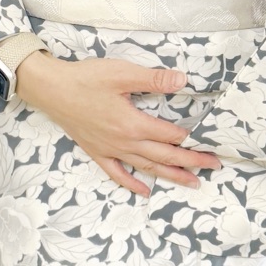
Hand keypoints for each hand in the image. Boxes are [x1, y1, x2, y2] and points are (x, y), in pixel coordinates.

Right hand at [14, 53, 220, 197]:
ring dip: (171, 176)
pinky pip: (117, 173)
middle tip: (213, 166)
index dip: (192, 140)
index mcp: (133, 124)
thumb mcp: (122, 73)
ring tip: (192, 182)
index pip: (170, 135)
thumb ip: (154, 79)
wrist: (51, 90)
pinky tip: (144, 191)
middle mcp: (124, 142)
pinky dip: (132, 184)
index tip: (210, 142)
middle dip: (191, 162)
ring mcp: (110, 150)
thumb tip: (183, 81)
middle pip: (164, 156)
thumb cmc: (85, 79)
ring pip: (146, 168)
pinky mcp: (97, 151)